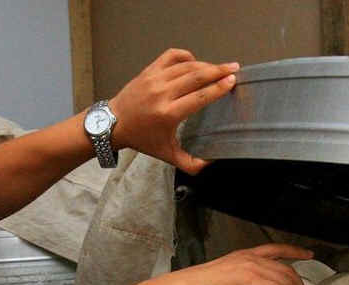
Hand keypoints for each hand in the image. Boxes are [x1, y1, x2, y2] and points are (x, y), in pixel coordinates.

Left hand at [108, 48, 238, 174]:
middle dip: (218, 71)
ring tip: (221, 67)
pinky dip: (186, 56)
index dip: (218, 88)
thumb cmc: (143, 139)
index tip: (232, 81)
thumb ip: (191, 164)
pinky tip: (195, 62)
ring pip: (186, 66)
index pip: (200, 97)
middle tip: (235, 68)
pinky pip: (171, 56)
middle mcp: (162, 93)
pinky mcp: (148, 71)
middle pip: (196, 77)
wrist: (114, 123)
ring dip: (206, 64)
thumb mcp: (167, 155)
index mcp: (169, 114)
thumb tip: (211, 163)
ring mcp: (154, 79)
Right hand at [171, 244, 313, 284]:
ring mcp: (253, 268)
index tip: (308, 255)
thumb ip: (246, 280)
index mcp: (246, 254)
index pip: (276, 248)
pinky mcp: (253, 281)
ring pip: (286, 282)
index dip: (295, 251)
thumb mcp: (229, 276)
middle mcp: (253, 258)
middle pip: (287, 270)